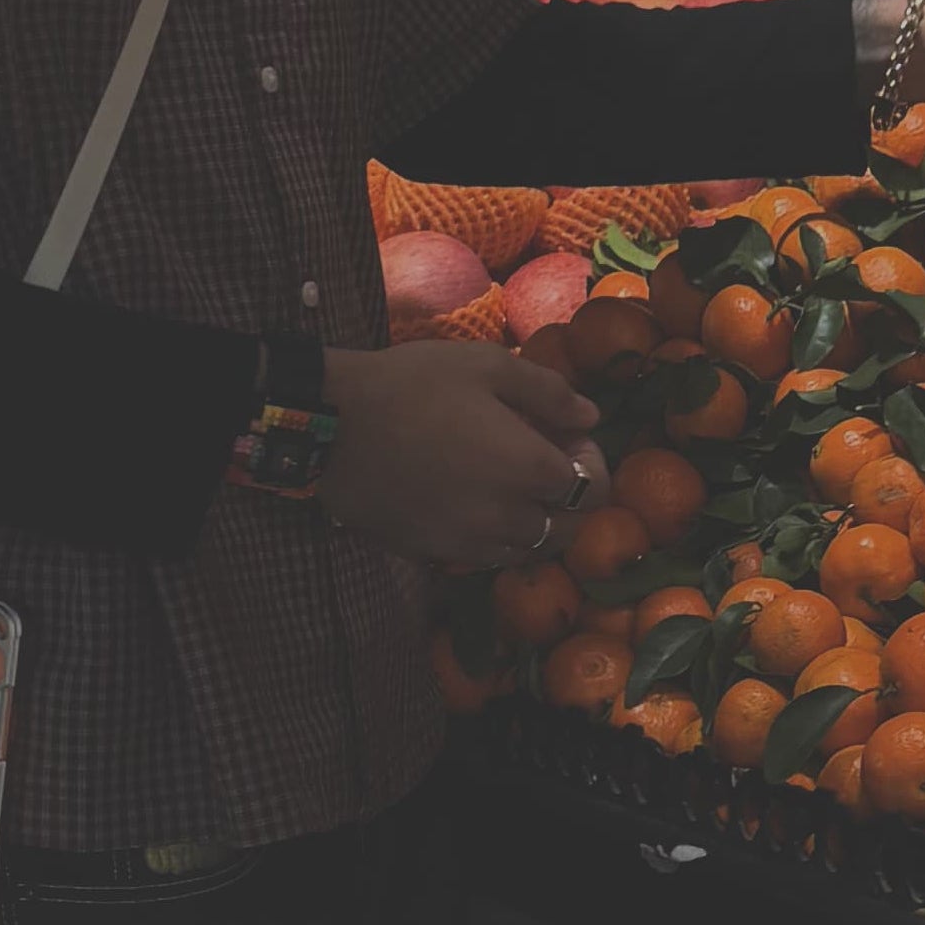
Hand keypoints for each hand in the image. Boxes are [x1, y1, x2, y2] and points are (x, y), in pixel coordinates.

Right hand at [317, 342, 598, 564]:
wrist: (332, 425)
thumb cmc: (412, 385)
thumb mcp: (487, 366)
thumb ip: (549, 393)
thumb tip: (591, 416)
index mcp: (528, 469)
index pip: (591, 489)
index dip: (589, 462)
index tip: (567, 438)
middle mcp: (507, 518)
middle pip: (566, 529)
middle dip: (568, 500)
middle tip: (542, 462)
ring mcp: (469, 544)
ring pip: (527, 550)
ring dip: (533, 523)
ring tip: (508, 484)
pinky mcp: (433, 555)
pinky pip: (484, 558)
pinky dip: (494, 538)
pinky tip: (472, 502)